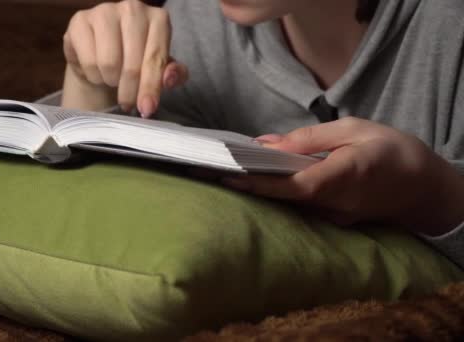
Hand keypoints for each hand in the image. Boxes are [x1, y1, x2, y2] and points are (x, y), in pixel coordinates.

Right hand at [61, 0, 188, 116]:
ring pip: (109, 63)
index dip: (151, 87)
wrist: (101, 55)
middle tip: (127, 102)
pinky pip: (88, 60)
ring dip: (110, 80)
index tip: (147, 109)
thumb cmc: (136, 62)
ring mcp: (105, 11)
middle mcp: (133, 9)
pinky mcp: (80, 20)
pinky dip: (93, 74)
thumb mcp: (159, 70)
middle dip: (130, 90)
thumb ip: (172, 74)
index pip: (155, 58)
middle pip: (132, 64)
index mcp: (158, 19)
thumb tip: (169, 79)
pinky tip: (97, 69)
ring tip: (112, 78)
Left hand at [223, 117, 463, 235]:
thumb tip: (267, 144)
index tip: (228, 175)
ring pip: (287, 203)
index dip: (259, 182)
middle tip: (211, 169)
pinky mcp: (331, 220)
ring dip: (258, 188)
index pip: (292, 185)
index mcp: (342, 176)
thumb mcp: (353, 129)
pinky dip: (277, 191)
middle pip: (282, 197)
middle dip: (247, 184)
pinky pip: (298, 205)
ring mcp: (332, 217)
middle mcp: (333, 204)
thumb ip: (309, 139)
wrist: (423, 187)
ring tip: (226, 170)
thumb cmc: (391, 150)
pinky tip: (259, 178)